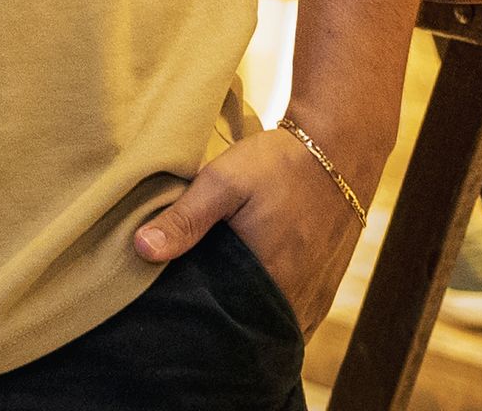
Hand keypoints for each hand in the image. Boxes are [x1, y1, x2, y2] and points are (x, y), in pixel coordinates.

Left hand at [132, 129, 367, 334]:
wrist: (340, 148)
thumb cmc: (279, 163)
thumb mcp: (223, 182)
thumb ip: (185, 218)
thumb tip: (141, 249)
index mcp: (269, 280)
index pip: (225, 327)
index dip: (199, 325)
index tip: (174, 321)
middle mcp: (296, 299)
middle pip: (250, 333)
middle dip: (221, 332)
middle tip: (190, 321)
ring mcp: (316, 297)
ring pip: (274, 330)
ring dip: (248, 326)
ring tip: (217, 316)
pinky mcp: (327, 288)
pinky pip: (297, 323)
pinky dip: (273, 320)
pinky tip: (250, 309)